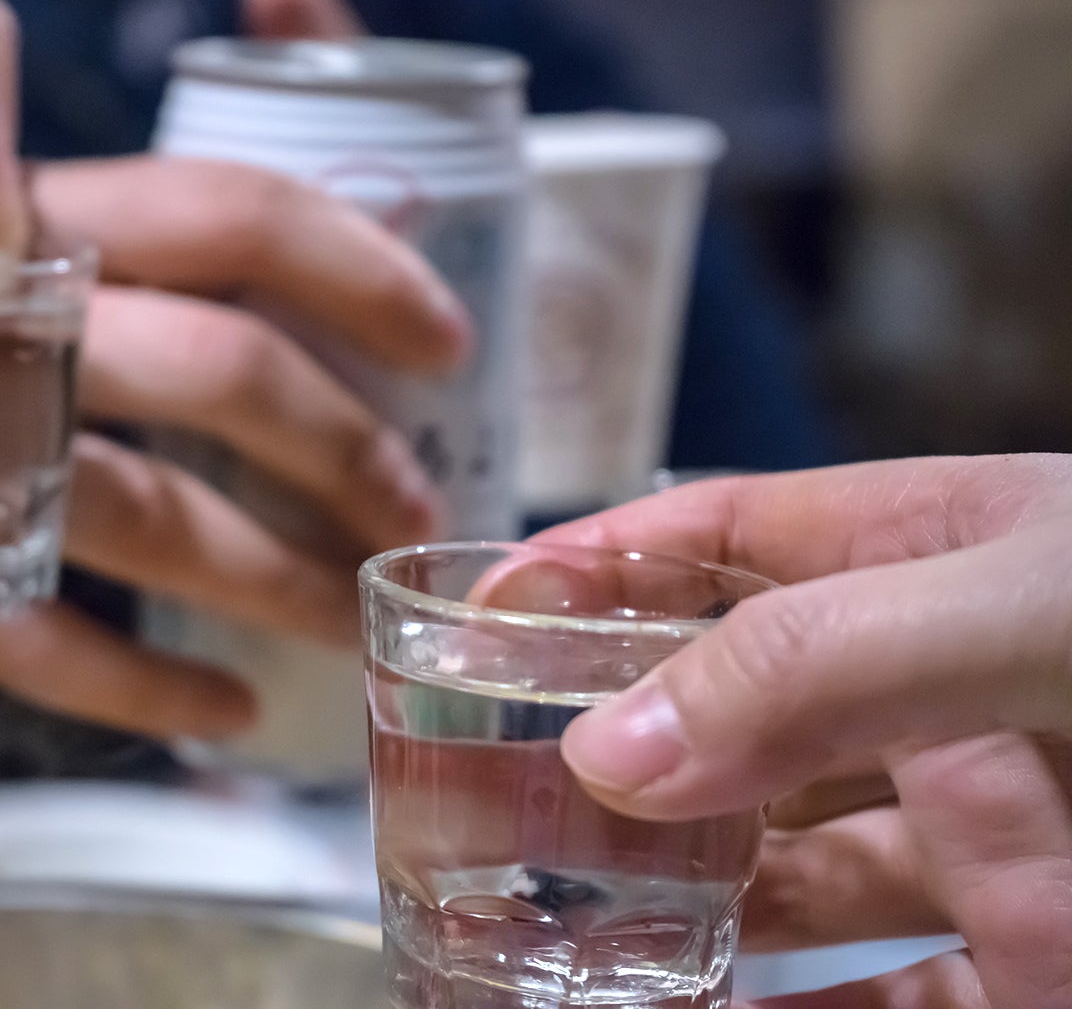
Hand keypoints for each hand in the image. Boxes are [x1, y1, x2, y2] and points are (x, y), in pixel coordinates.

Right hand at [0, 153, 467, 739]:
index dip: (360, 269)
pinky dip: (139, 690)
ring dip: (279, 584)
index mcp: (50, 218)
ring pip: (156, 517)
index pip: (233, 213)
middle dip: (348, 450)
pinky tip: (227, 714)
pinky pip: (35, 640)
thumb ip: (173, 121)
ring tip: (357, 622)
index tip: (449, 344)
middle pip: (223, 372)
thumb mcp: (34, 191)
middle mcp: (10, 323)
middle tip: (416, 511)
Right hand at [534, 456, 1071, 1007]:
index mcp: (939, 554)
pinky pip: (877, 996)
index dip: (600, 566)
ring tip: (564, 919)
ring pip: (791, 863)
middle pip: (736, 716)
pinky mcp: (1025, 956)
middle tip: (493, 790)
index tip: (484, 618)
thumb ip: (818, 664)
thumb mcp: (1024, 608)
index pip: (726, 538)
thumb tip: (611, 748)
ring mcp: (987, 831)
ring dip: (680, 893)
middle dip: (616, 751)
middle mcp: (944, 691)